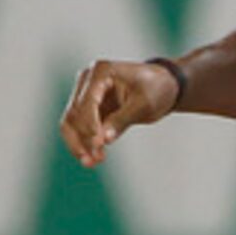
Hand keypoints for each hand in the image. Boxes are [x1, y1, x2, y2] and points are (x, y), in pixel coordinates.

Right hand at [59, 59, 179, 167]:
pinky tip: (94, 158)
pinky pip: (81, 128)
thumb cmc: (157, 89)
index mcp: (101, 71)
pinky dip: (85, 143)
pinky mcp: (89, 108)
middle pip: (74, 112)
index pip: (87, 100)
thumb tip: (104, 140)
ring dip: (79, 144)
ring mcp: (85, 94)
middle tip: (93, 161)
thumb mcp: (144, 104)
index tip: (98, 143)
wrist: (163, 86)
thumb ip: (123, 120)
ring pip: (72, 122)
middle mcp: (87, 80)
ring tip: (92, 163)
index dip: (89, 123)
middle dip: (82, 138)